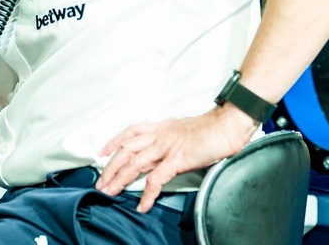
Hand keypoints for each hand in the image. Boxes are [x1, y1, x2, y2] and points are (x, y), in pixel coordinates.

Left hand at [95, 104, 258, 211]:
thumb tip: (164, 155)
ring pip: (134, 163)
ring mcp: (167, 147)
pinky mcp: (177, 159)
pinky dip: (147, 193)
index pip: (130, 132)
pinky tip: (142, 204)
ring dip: (119, 179)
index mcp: (161, 127)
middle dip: (110, 168)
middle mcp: (159, 136)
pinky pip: (157, 179)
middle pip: (126, 150)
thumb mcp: (185, 132)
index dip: (114, 141)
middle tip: (100, 183)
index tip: (101, 152)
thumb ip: (171, 141)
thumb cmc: (212, 129)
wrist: (228, 124)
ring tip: (109, 193)